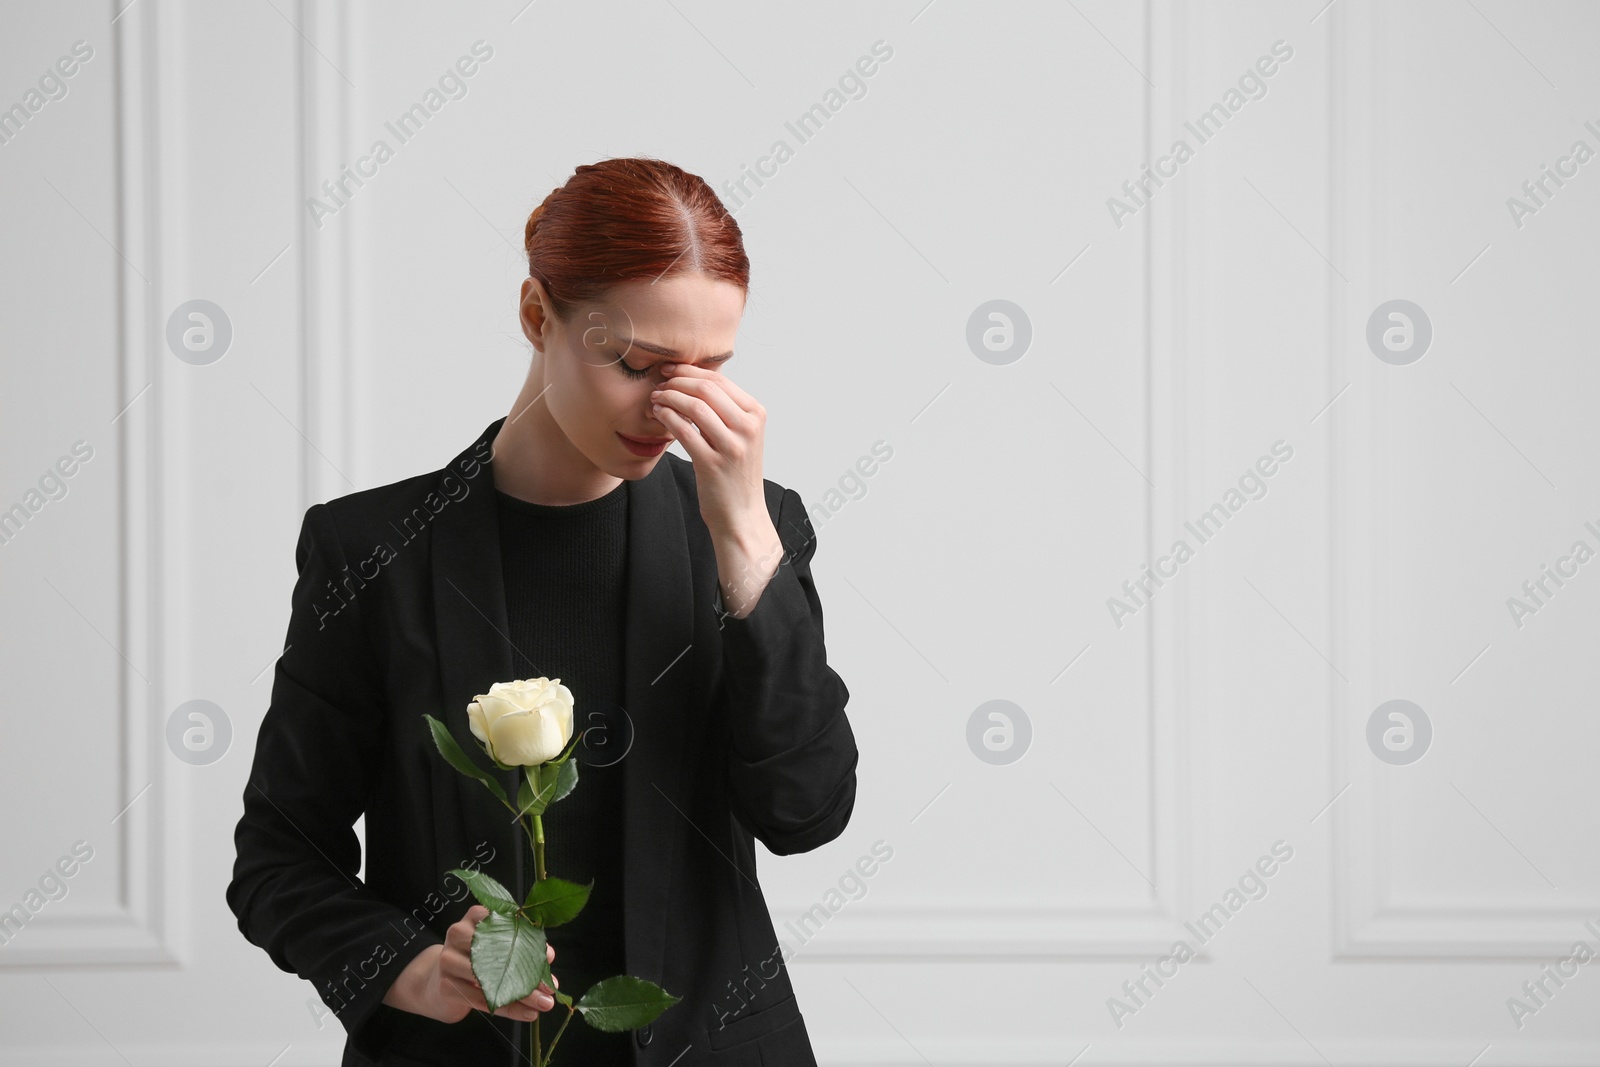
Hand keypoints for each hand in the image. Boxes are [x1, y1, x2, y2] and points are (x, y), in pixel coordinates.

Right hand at [383, 905, 558, 1023]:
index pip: (505, 925)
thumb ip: (520, 947)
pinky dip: (509, 1009)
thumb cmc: (474, 960)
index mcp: (474, 917)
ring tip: (545, 1003)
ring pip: (492, 979)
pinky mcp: (446, 985)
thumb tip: (548, 957)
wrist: (436, 983)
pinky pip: (483, 1000)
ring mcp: (448, 959)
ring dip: (523, 994)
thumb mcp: (494, 947)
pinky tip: (527, 1013)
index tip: (549, 958)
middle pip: (499, 953)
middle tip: (551, 987)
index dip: (529, 941)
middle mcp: (458, 933)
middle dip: (528, 972)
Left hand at [650, 363, 768, 540]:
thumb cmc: (735, 473)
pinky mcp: (713, 464)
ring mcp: (732, 446)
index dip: (690, 371)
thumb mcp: (741, 435)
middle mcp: (748, 428)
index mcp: (756, 414)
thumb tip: (692, 380)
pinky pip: (685, 432)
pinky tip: (659, 415)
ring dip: (670, 398)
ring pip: (695, 407)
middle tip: (660, 384)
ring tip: (656, 399)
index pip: (719, 380)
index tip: (670, 370)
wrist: (742, 514)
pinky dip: (668, 418)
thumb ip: (725, 409)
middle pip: (707, 389)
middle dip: (677, 382)